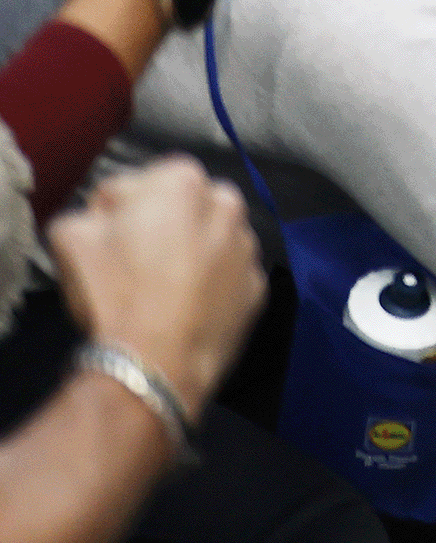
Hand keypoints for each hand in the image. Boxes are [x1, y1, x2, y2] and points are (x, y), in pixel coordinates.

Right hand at [49, 157, 263, 416]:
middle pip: (184, 207)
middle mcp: (228, 204)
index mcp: (183, 180)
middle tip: (134, 262)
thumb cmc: (113, 291)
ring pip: (211, 239)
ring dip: (190, 253)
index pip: (140, 182)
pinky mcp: (258, 287)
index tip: (107, 239)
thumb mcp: (70, 237)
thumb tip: (105, 214)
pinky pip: (227, 277)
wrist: (154, 362)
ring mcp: (249, 247)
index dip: (117, 210)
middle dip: (161, 225)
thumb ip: (87, 211)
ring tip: (160, 288)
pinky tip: (185, 308)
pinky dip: (210, 285)